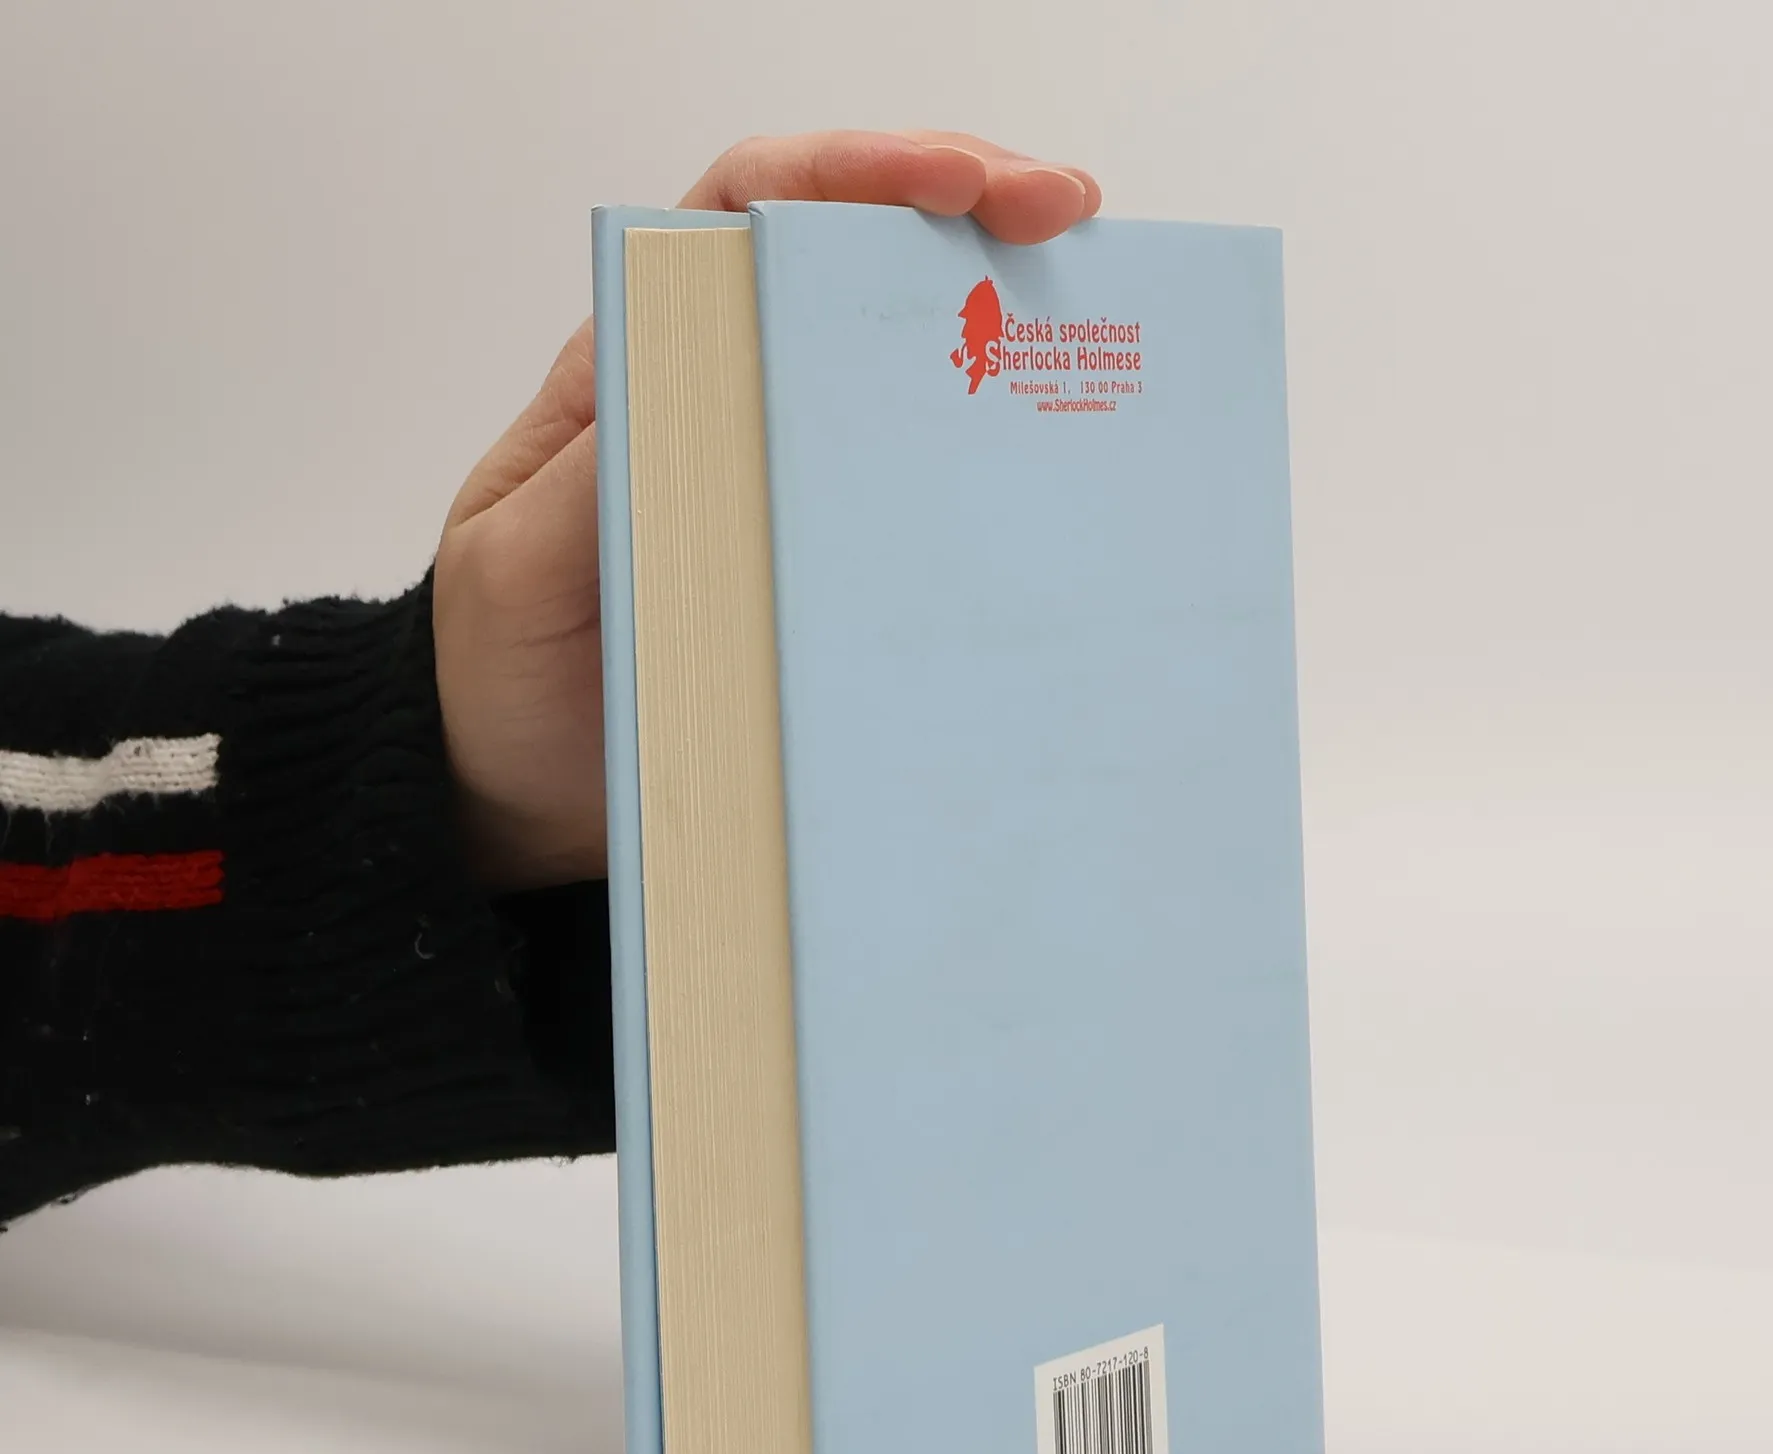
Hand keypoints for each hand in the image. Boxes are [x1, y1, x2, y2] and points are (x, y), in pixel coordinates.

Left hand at [434, 130, 1101, 893]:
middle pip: (850, 264)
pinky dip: (989, 465)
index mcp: (640, 370)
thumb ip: (588, 491)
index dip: (849, 173)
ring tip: (1102, 314)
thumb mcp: (520, 572)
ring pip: (900, 370)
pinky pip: (914, 498)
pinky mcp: (826, 569)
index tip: (952, 182)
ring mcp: (787, 485)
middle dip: (966, 213)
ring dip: (997, 326)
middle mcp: (726, 403)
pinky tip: (1060, 460)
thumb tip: (687, 401)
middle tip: (1069, 213)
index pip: (747, 215)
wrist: (522, 793)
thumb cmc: (504, 672)